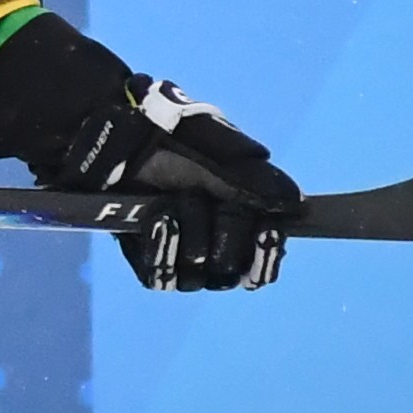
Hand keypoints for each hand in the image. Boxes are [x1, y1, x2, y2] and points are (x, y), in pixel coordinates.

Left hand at [44, 78, 297, 291]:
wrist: (118, 134)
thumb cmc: (172, 135)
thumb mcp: (219, 146)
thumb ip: (255, 176)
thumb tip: (294, 203)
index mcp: (245, 218)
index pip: (267, 256)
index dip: (269, 252)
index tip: (267, 231)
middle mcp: (217, 244)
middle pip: (235, 269)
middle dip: (226, 231)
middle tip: (207, 196)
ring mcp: (182, 256)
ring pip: (201, 276)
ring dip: (192, 236)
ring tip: (175, 201)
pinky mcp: (147, 261)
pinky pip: (162, 278)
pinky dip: (164, 249)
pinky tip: (161, 219)